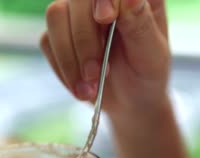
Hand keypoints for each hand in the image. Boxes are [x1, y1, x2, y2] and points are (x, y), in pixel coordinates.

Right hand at [40, 0, 169, 115]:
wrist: (129, 102)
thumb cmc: (147, 74)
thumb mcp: (151, 54)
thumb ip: (140, 25)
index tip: (106, 18)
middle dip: (84, 38)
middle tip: (96, 74)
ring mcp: (77, 13)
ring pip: (56, 15)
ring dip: (70, 56)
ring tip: (89, 87)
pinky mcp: (58, 33)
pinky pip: (48, 41)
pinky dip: (63, 68)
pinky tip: (82, 88)